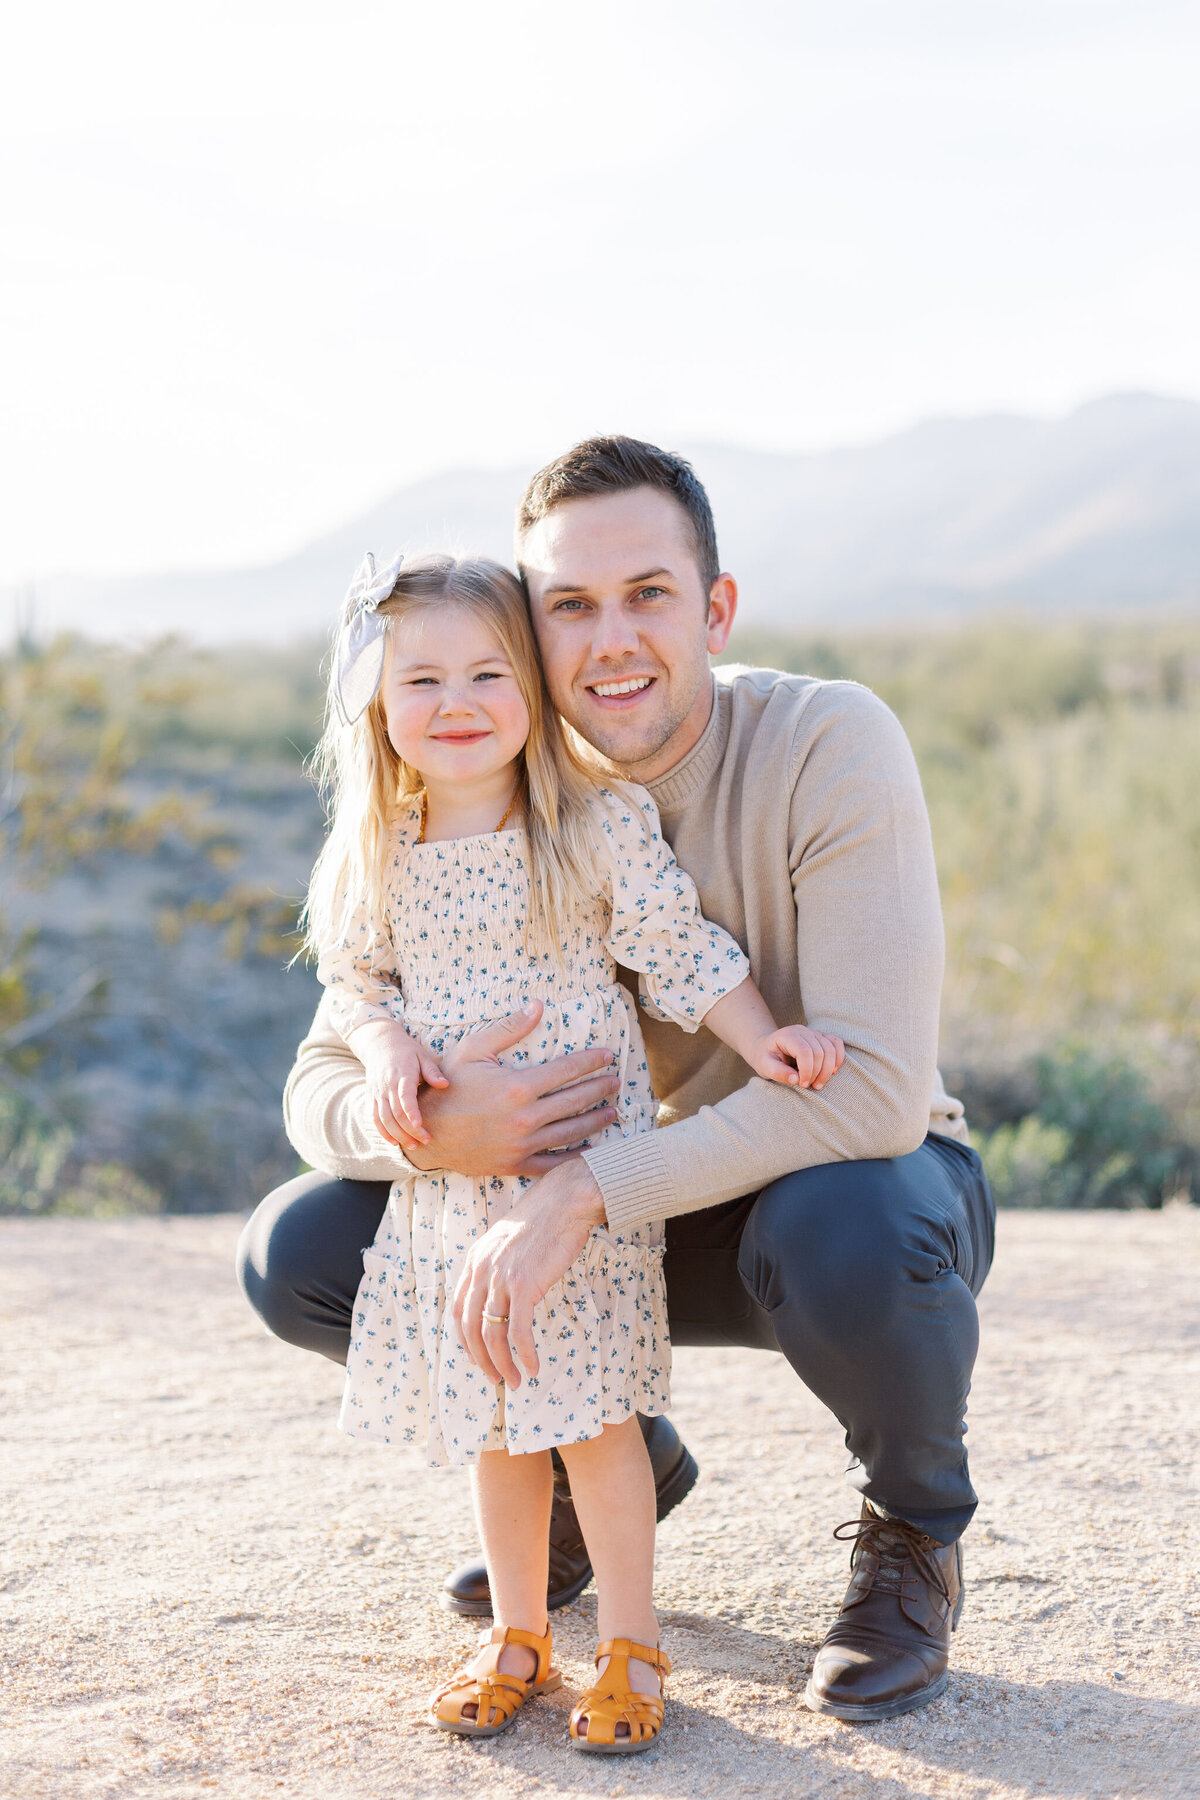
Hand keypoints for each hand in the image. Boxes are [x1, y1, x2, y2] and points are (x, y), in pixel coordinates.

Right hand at [352, 1020, 447, 1144]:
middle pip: (395, 1113)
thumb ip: (432, 1072)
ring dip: (398, 1135)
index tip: (420, 1125)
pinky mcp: (372, 1098)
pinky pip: (375, 1119)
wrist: (380, 1044)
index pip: (404, 1096)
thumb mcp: (422, 1055)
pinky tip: (395, 1142)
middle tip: (426, 1140)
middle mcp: (387, 1086)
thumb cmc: (407, 1051)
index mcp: (401, 1074)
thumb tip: (445, 1085)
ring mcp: (377, 1093)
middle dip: (410, 1130)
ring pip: (384, 1119)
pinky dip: (383, 1132)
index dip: (411, 1112)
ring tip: (413, 1146)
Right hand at [399, 1001, 621, 1176]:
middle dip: (600, 1089)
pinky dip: (575, 1157)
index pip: (568, 1070)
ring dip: (595, 1121)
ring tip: (612, 1112)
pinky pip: (553, 1164)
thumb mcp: (474, 1049)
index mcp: (518, 1086)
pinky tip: (591, 1150)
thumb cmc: (448, 1086)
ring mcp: (522, 1144)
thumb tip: (538, 1004)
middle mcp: (525, 1117)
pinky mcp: (515, 1164)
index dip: (591, 1061)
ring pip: (571, 1132)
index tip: (608, 1056)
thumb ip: (510, 1028)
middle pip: (576, 1100)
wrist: (425, 1130)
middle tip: (615, 1081)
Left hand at [451, 1157, 605, 1385]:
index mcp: (475, 1260)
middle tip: (496, 1379)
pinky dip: (525, 1354)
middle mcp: (481, 1270)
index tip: (478, 1357)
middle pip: (471, 1328)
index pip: (459, 1309)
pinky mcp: (524, 1285)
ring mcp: (500, 1278)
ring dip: (503, 1364)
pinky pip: (519, 1330)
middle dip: (482, 1360)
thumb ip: (499, 1264)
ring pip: (492, 1334)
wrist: (565, 1199)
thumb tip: (505, 1291)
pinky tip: (534, 1367)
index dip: (466, 1339)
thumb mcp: (509, 1240)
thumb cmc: (545, 1218)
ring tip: (516, 1381)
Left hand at [750, 1024, 844, 1089]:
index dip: (807, 1070)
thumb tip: (796, 1079)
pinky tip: (832, 1071)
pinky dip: (838, 1058)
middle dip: (817, 1073)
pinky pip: (837, 1044)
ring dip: (828, 1070)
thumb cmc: (765, 1058)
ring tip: (818, 1084)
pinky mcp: (822, 1037)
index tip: (803, 1084)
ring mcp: (814, 1032)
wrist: (767, 1048)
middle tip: (808, 1086)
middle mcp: (802, 1031)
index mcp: (788, 1036)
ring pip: (831, 1049)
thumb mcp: (764, 1067)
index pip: (804, 1051)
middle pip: (820, 1051)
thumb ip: (777, 1072)